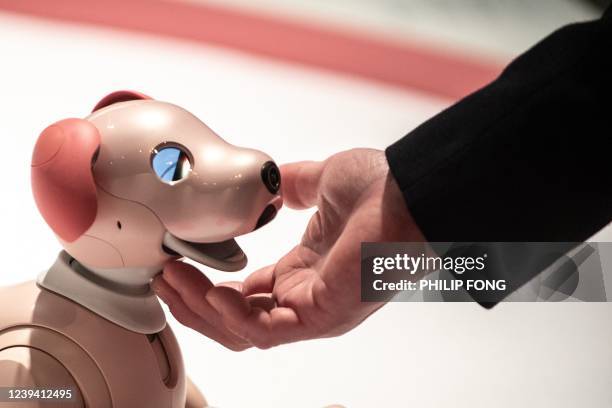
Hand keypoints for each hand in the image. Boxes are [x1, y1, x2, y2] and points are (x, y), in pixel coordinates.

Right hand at [153, 148, 424, 349]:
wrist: (411, 192)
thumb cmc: (380, 190)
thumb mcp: (323, 182)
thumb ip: (294, 185)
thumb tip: (271, 180)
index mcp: (304, 273)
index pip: (246, 293)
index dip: (208, 284)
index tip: (178, 262)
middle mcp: (305, 297)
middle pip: (236, 319)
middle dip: (193, 301)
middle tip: (162, 278)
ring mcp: (313, 311)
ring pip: (242, 330)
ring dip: (201, 309)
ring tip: (171, 281)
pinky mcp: (321, 316)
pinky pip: (265, 330)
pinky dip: (231, 314)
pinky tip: (207, 290)